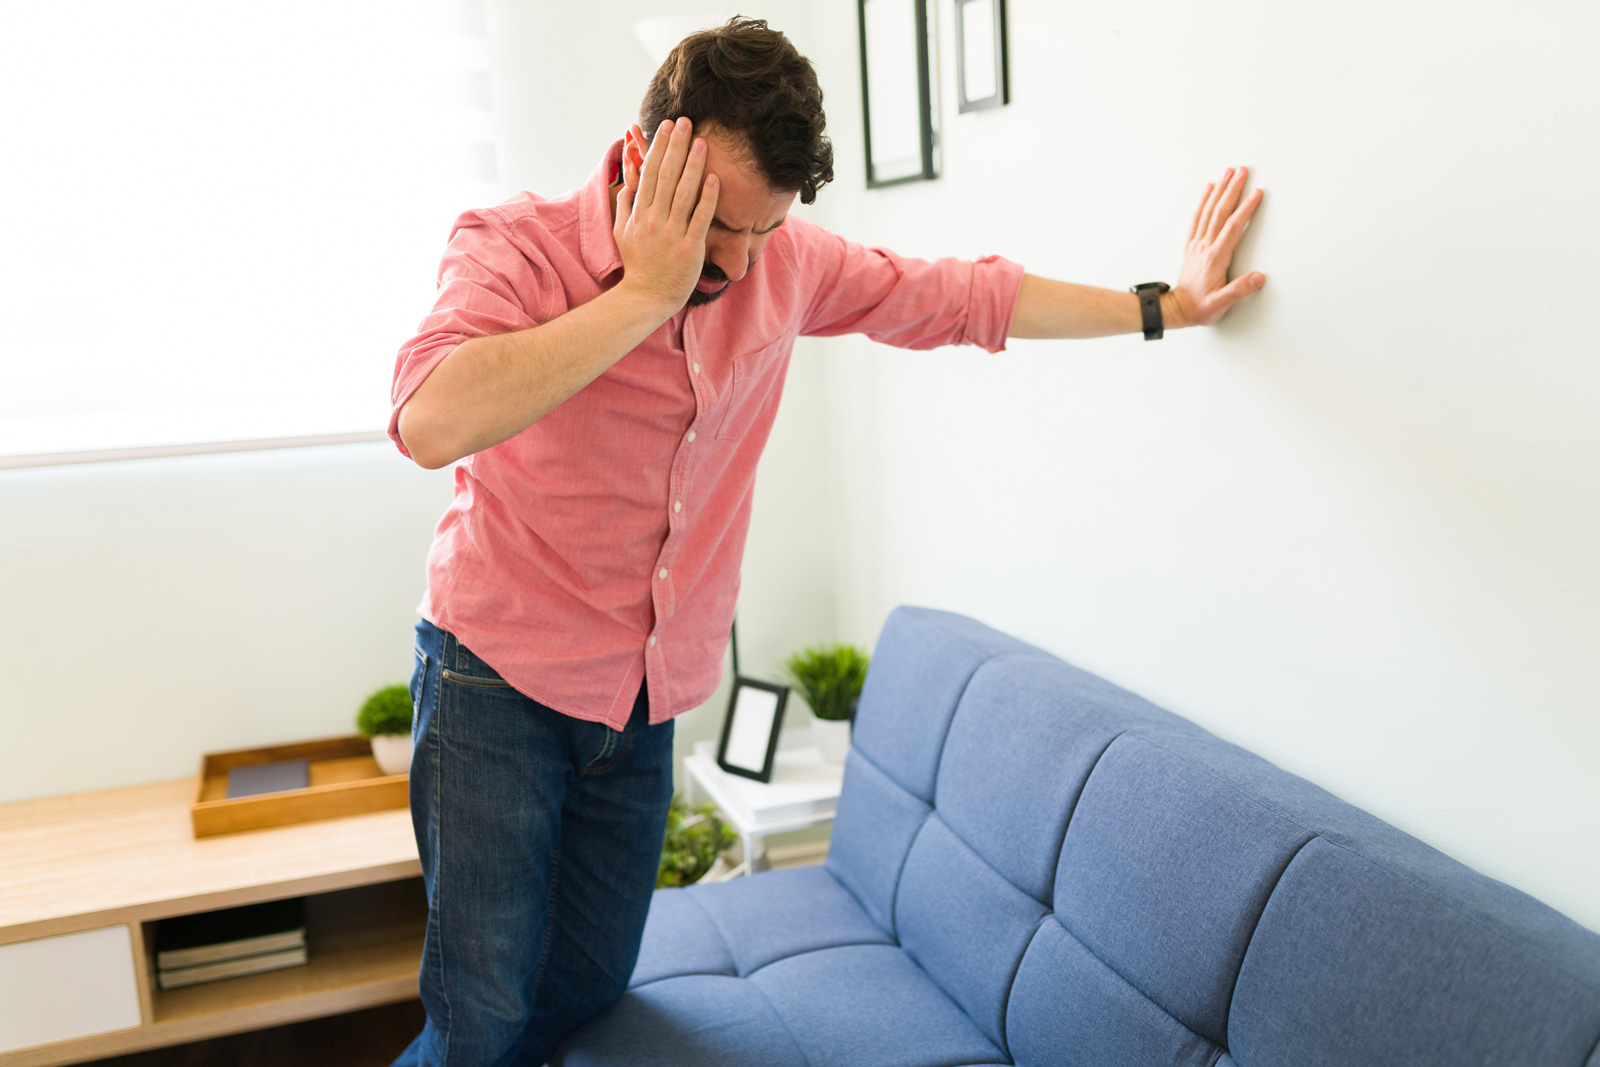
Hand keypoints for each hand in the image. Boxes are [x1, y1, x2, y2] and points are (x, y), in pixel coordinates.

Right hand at [613, 117, 719, 315]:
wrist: (646, 297)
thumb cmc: (637, 264)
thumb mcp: (621, 233)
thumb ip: (625, 205)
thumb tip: (629, 181)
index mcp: (639, 213)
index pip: (649, 173)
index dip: (659, 147)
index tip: (667, 127)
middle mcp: (654, 220)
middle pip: (666, 176)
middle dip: (676, 147)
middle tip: (686, 122)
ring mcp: (672, 234)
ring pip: (683, 193)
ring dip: (693, 165)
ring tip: (702, 142)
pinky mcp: (689, 248)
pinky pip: (700, 218)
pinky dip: (707, 198)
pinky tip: (714, 178)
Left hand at [1167, 166, 1265, 327]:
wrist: (1177, 310)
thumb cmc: (1200, 307)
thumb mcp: (1221, 303)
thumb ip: (1239, 290)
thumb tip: (1259, 277)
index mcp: (1215, 258)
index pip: (1233, 227)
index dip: (1245, 209)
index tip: (1256, 193)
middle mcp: (1205, 246)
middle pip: (1220, 212)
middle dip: (1232, 189)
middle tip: (1243, 170)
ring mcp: (1196, 244)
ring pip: (1208, 210)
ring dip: (1219, 189)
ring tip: (1228, 172)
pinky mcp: (1191, 245)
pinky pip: (1196, 217)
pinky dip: (1203, 200)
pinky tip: (1208, 188)